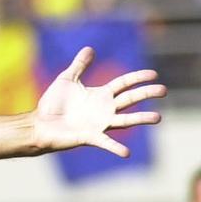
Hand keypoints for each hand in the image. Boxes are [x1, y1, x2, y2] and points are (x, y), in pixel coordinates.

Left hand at [33, 47, 165, 156]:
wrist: (39, 124)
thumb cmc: (52, 103)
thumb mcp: (66, 79)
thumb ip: (79, 65)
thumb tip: (90, 48)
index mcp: (100, 95)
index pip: (124, 84)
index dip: (138, 78)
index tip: (154, 74)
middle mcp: (104, 109)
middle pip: (130, 99)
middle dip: (146, 94)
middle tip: (163, 90)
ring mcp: (99, 124)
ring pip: (125, 120)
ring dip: (141, 119)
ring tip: (158, 118)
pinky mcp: (90, 137)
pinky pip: (105, 142)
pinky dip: (116, 148)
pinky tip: (126, 153)